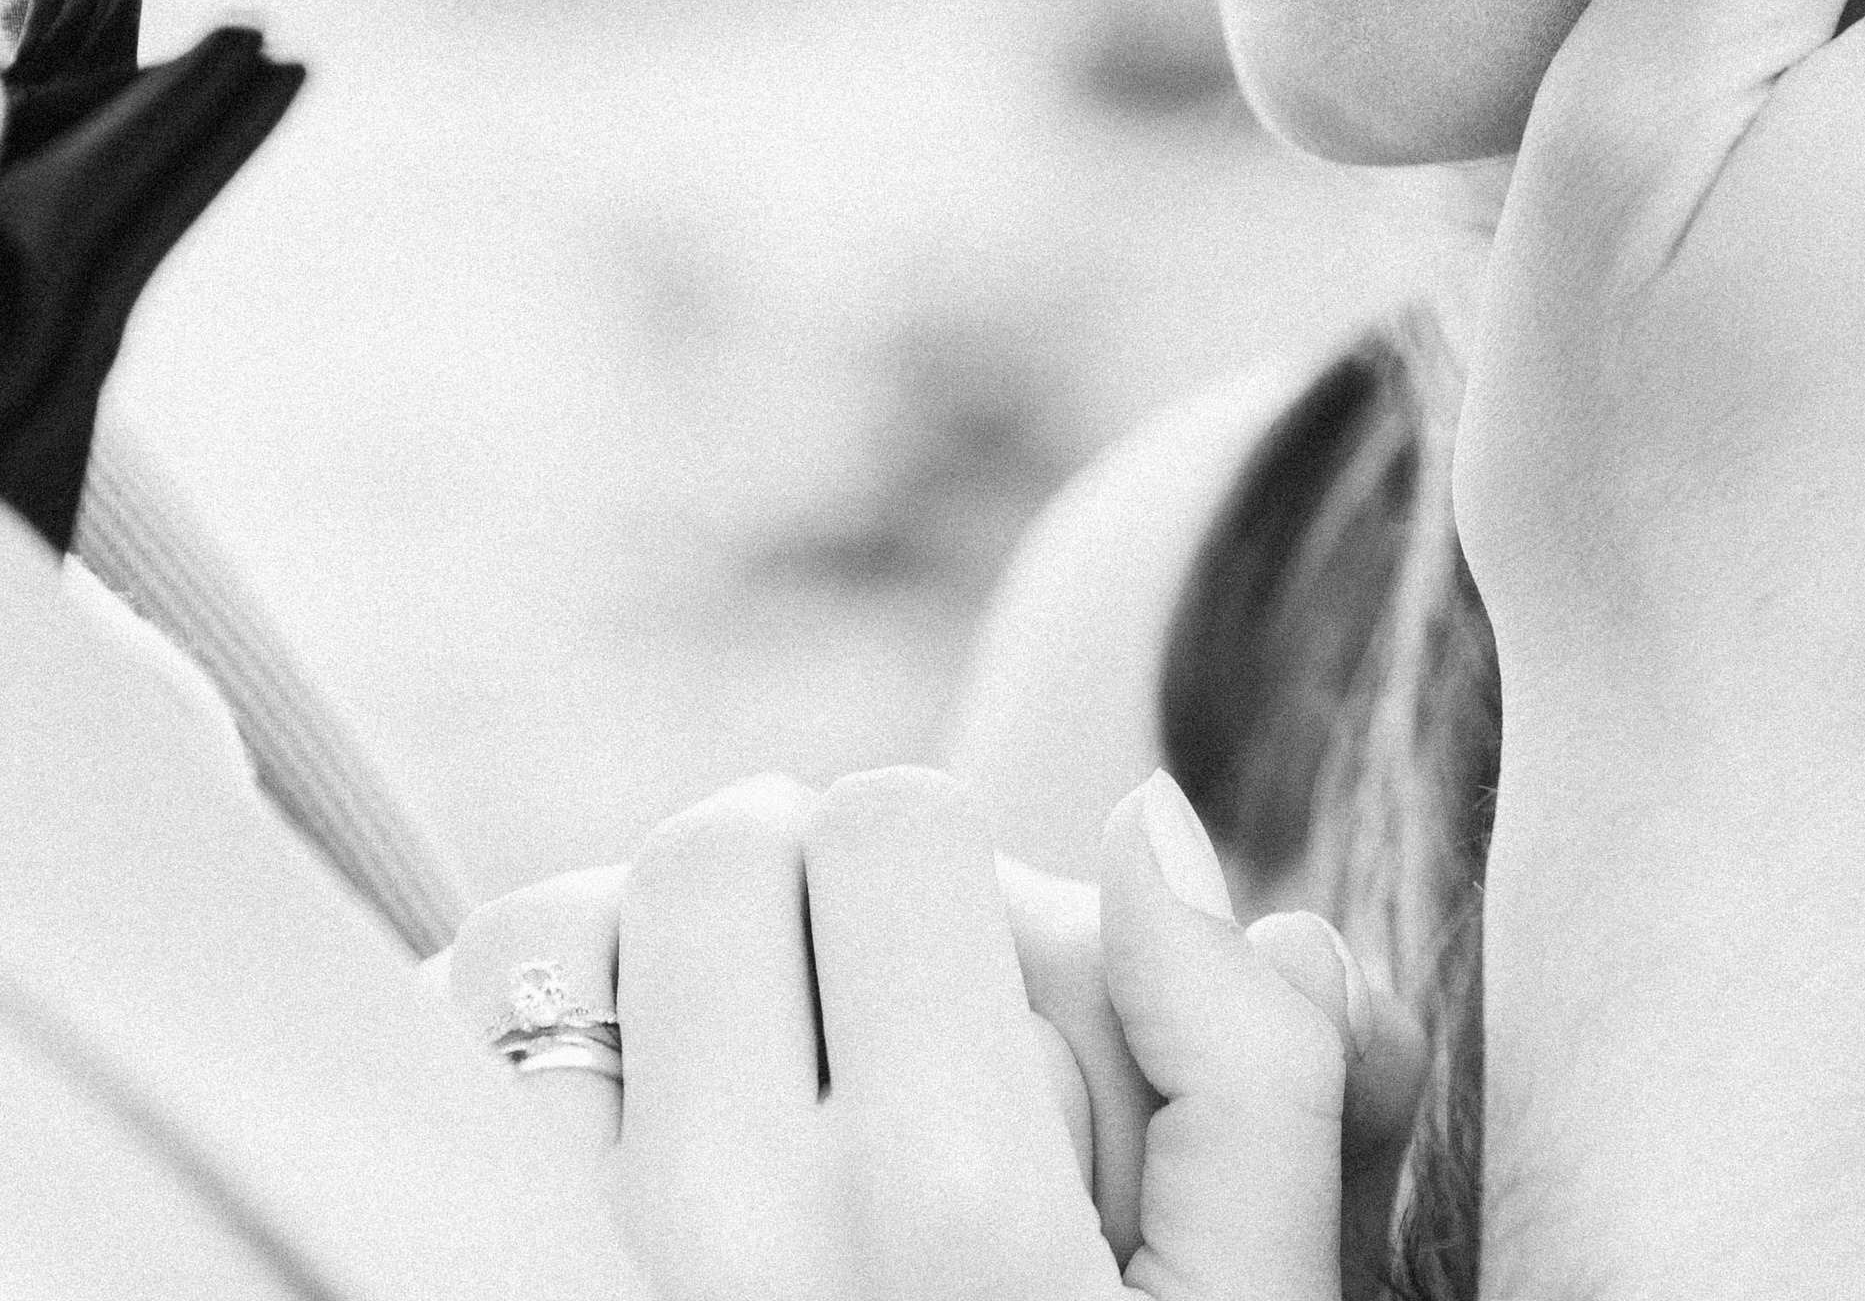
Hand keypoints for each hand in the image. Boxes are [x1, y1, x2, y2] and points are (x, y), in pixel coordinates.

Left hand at [439, 769, 1423, 1300]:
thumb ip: (1246, 1064)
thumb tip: (1143, 813)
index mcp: (951, 1210)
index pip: (894, 819)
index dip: (948, 881)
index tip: (967, 992)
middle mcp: (728, 1240)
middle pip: (717, 850)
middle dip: (797, 893)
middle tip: (849, 1017)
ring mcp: (551, 1278)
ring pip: (544, 937)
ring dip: (632, 962)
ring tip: (719, 1067)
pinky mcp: (444, 1293)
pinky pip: (415, 1077)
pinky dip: (496, 1060)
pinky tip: (600, 1138)